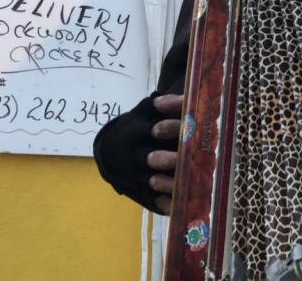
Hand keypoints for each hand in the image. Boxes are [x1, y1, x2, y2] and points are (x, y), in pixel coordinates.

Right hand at [146, 94, 183, 213]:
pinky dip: (165, 205)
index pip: (158, 128)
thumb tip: (195, 93)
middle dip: (170, 160)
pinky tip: (179, 208)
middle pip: (154, 158)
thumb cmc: (137, 126)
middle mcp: (137, 154)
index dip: (174, 127)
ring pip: (153, 182)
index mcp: (140, 130)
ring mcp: (136, 174)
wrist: (107, 149)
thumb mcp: (145, 111)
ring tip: (185, 187)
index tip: (192, 124)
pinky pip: (152, 200)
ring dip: (169, 185)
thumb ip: (168, 103)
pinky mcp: (139, 190)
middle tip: (188, 159)